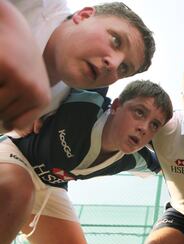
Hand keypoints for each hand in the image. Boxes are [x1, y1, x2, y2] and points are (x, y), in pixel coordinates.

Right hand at [0, 1, 50, 131]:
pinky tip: (1, 70)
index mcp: (42, 99)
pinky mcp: (5, 67)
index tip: (7, 94)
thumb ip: (25, 111)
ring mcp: (20, 79)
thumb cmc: (20, 63)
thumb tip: (19, 134)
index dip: (3, 117)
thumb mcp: (30, 88)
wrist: (15, 30)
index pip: (13, 125)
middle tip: (5, 82)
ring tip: (3, 76)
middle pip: (1, 116)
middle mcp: (35, 92)